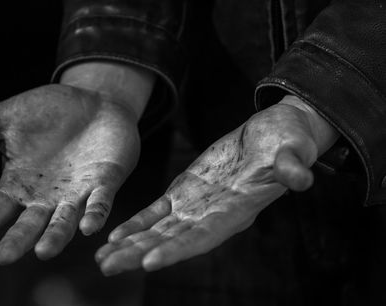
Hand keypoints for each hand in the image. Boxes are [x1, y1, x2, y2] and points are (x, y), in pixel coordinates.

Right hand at [0, 64, 150, 263]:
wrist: (92, 101)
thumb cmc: (46, 113)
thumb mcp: (2, 120)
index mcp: (19, 184)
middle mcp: (47, 196)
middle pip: (30, 223)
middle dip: (18, 239)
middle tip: (4, 257)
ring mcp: (77, 192)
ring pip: (65, 221)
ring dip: (56, 236)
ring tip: (44, 251)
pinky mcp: (105, 182)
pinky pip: (100, 203)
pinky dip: (95, 214)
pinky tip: (89, 227)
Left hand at [96, 95, 338, 274]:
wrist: (272, 133)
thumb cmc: (288, 139)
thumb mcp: (293, 146)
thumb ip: (292, 163)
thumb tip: (301, 178)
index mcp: (237, 209)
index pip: (204, 235)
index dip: (178, 249)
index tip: (149, 261)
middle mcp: (212, 215)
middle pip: (172, 240)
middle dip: (140, 254)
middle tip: (108, 267)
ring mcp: (196, 205)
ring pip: (159, 230)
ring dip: (131, 245)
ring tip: (103, 260)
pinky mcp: (185, 190)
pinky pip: (157, 211)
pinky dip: (137, 223)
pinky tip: (115, 235)